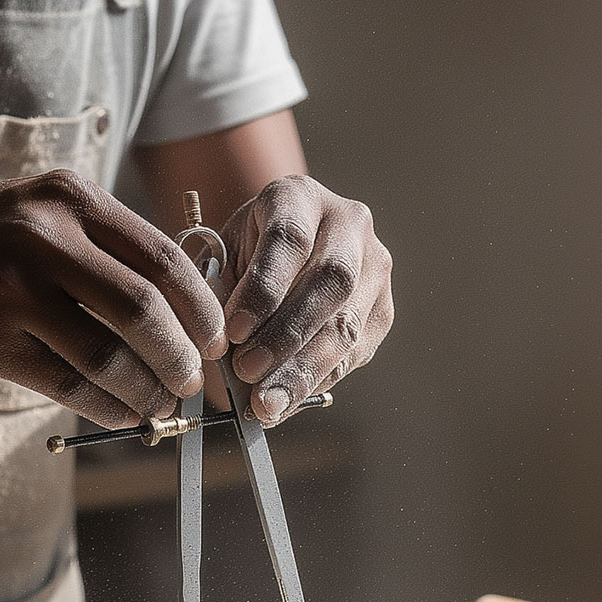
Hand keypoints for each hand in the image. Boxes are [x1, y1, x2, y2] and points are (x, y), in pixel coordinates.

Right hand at [0, 170, 226, 427]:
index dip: (201, 309)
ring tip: (159, 405)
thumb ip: (106, 247)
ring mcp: (12, 292)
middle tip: (191, 381)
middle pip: (143, 310)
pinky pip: (67, 384)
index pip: (163, 259)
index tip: (214, 340)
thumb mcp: (44, 213)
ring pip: (107, 356)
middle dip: (180, 356)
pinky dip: (105, 405)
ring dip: (145, 390)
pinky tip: (120, 412)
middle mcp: (44, 239)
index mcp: (71, 201)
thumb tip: (184, 308)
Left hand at [220, 175, 391, 424]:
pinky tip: (286, 402)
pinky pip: (355, 353)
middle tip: (247, 373)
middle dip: (286, 335)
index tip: (232, 332)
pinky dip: (316, 381)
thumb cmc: (242, 257)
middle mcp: (348, 224)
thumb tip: (219, 354)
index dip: (262, 290)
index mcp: (298, 198)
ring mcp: (374, 266)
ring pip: (348, 323)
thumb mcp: (222, 260)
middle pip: (330, 281)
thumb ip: (220, 296)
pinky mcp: (382, 309)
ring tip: (266, 403)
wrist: (278, 254)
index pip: (289, 240)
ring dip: (303, 370)